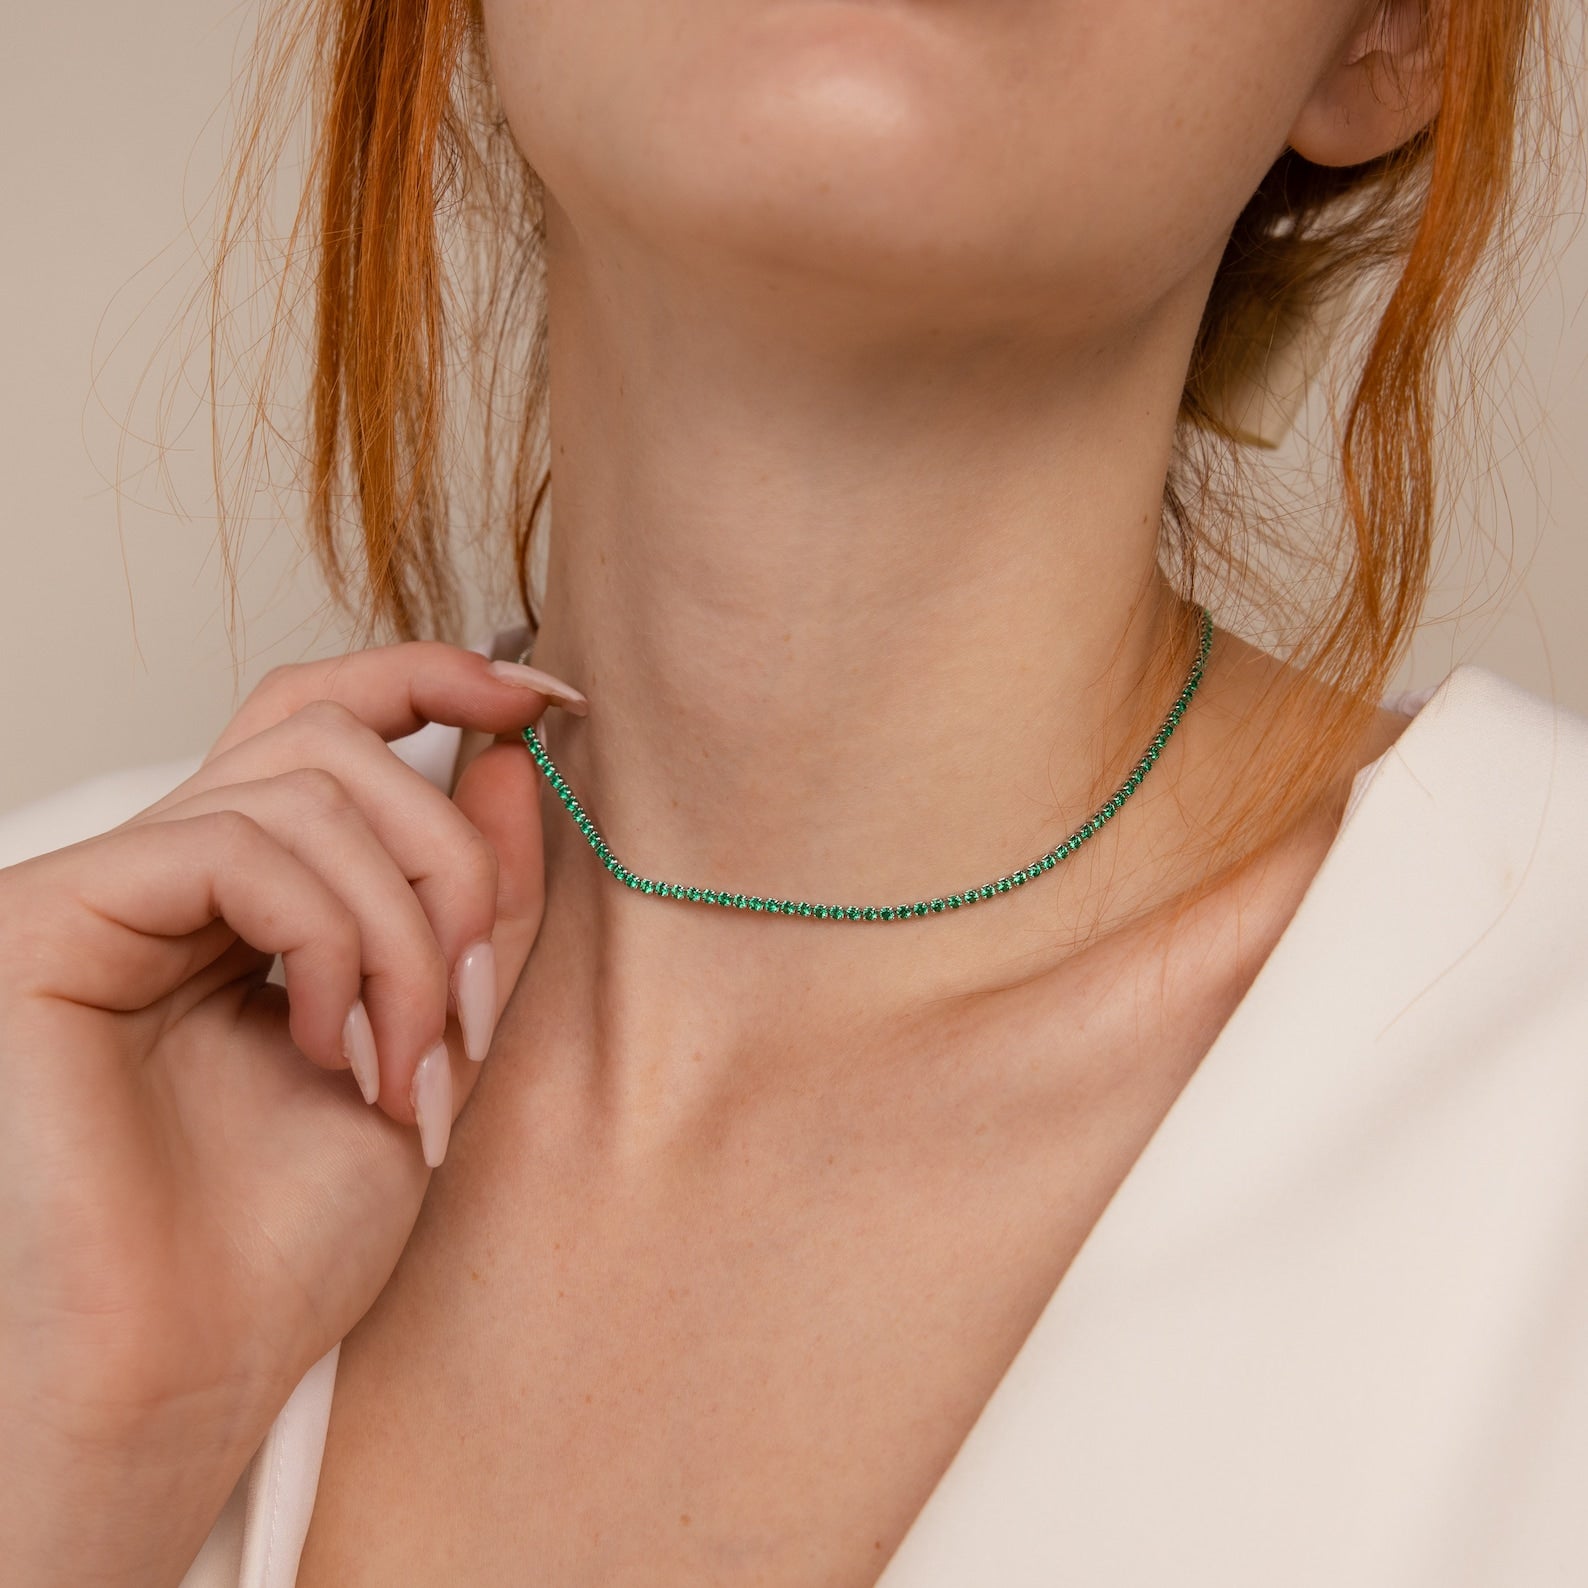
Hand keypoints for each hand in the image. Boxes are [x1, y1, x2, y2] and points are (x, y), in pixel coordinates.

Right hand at [0, 641, 584, 1587]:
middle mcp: (175, 874)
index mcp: (256, 894)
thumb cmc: (291, 1237)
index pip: (332, 719)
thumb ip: (480, 900)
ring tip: (406, 1061)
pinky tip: (326, 1045)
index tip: (553, 701)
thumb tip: (513, 752)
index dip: (439, 677)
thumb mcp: (438, 1040)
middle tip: (473, 1000)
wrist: (190, 1371)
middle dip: (450, 857)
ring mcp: (109, 889)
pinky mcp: (50, 918)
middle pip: (337, 737)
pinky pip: (230, 847)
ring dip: (405, 929)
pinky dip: (325, 941)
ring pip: (304, 788)